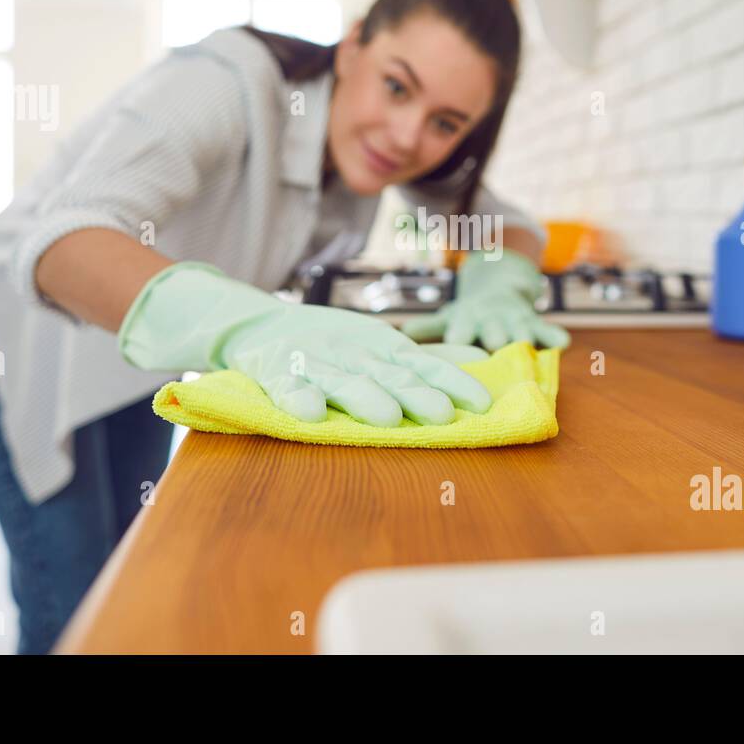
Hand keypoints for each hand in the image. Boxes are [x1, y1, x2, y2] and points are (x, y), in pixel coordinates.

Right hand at [219, 302, 492, 425]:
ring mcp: (316, 363)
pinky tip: (311, 415)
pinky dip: (298, 398)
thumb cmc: (335, 343)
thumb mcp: (383, 344)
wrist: (261, 325)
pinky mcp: (278, 373)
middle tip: (442, 414)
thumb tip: (482, 359)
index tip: (482, 403)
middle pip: (389, 375)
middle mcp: (354, 353)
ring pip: (344, 382)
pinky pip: (288, 387)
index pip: (425, 364)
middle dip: (417, 393)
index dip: (452, 382)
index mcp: (383, 347)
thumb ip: (430, 356)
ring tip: (389, 417)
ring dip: (366, 397)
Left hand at [401, 248, 570, 351]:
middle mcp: (490, 319)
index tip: (453, 362)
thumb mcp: (447, 318)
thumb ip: (427, 329)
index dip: (458, 343)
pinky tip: (560, 345)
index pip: (460, 333)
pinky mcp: (537, 321)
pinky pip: (549, 330)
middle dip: (495, 345)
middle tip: (494, 364)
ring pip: (522, 334)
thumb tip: (398, 336)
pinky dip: (554, 337)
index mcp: (466, 320)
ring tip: (526, 363)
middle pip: (494, 335)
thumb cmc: (468, 314)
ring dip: (523, 345)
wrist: (500, 286)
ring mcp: (516, 320)